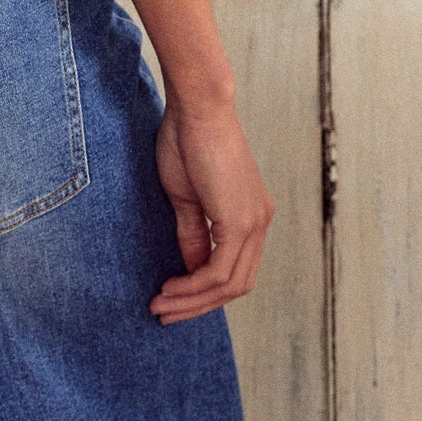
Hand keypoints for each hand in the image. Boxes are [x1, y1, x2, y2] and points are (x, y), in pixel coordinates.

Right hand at [149, 97, 274, 322]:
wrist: (197, 107)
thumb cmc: (187, 139)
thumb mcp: (187, 197)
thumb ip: (194, 234)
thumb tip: (190, 270)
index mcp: (251, 215)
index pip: (234, 269)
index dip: (203, 291)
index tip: (171, 298)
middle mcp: (260, 222)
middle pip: (236, 285)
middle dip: (198, 305)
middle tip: (165, 313)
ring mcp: (255, 222)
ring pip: (230, 284)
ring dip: (193, 300)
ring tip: (161, 305)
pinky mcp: (241, 221)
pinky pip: (221, 270)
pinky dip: (195, 285)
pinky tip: (170, 287)